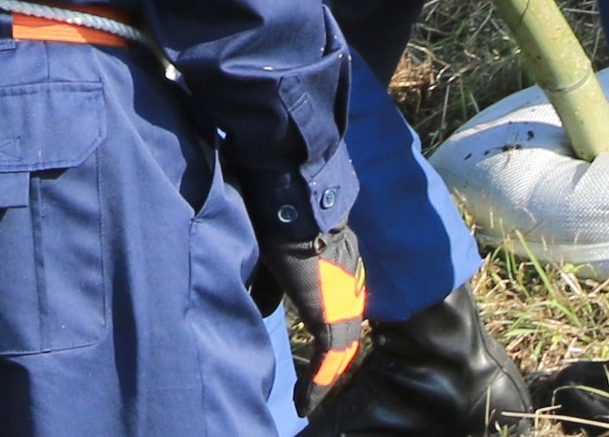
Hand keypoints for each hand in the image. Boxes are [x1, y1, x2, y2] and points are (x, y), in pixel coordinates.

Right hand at [252, 226, 367, 398]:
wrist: (292, 205)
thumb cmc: (278, 223)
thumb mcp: (272, 261)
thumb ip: (270, 289)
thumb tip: (261, 312)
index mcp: (337, 272)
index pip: (337, 316)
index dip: (327, 343)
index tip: (316, 364)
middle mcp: (347, 289)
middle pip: (342, 338)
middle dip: (328, 367)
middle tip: (312, 392)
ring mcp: (344, 303)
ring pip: (337, 352)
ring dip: (322, 380)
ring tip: (306, 403)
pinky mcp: (333, 317)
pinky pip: (327, 360)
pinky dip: (315, 383)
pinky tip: (304, 402)